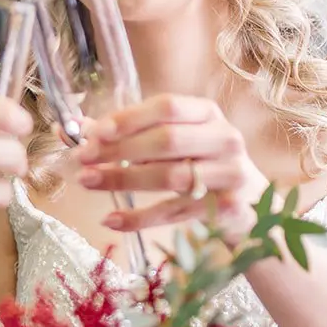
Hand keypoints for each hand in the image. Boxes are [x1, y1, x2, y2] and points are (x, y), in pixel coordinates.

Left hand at [75, 93, 268, 245]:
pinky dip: (139, 217)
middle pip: (167, 140)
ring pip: (171, 176)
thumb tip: (76, 128)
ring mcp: (229, 173)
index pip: (167, 107)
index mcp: (208, 113)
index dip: (129, 118)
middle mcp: (224, 138)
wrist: (250, 204)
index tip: (94, 132)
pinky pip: (175, 213)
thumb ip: (130, 132)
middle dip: (120, 150)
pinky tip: (111, 219)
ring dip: (124, 180)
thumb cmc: (201, 164)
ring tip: (89, 182)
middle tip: (83, 160)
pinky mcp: (227, 208)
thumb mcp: (175, 141)